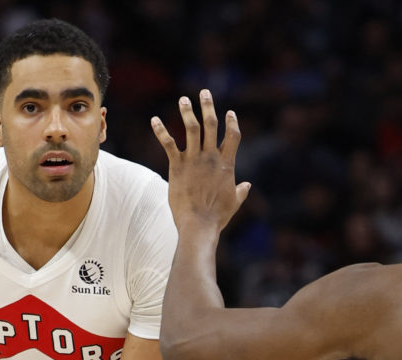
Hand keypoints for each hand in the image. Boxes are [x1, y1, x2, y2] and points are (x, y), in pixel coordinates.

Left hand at [151, 89, 249, 234]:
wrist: (199, 224)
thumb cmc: (217, 217)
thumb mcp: (234, 202)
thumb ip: (241, 191)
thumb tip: (247, 186)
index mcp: (226, 164)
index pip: (233, 136)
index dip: (232, 122)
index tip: (229, 112)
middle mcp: (211, 157)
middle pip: (211, 125)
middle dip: (208, 106)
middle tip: (204, 92)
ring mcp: (194, 159)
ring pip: (191, 128)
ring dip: (187, 112)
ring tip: (183, 99)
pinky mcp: (177, 166)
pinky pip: (168, 143)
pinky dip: (161, 130)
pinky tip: (154, 119)